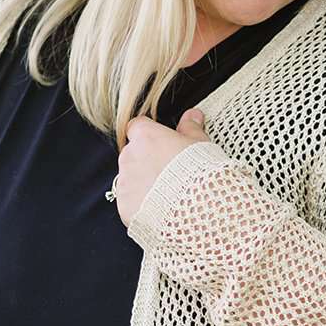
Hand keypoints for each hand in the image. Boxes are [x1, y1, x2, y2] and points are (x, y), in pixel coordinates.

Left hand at [113, 106, 211, 227]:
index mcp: (146, 136)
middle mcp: (129, 156)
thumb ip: (191, 128)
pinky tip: (161, 209)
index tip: (162, 144)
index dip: (149, 135)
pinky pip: (130, 202)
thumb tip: (192, 115)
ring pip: (130, 178)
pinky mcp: (124, 205)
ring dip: (143, 183)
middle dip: (147, 161)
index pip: (137, 126)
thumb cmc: (200, 172)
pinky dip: (141, 205)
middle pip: (133, 153)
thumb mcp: (201, 145)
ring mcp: (124, 182)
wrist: (197, 209)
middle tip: (170, 172)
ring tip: (168, 194)